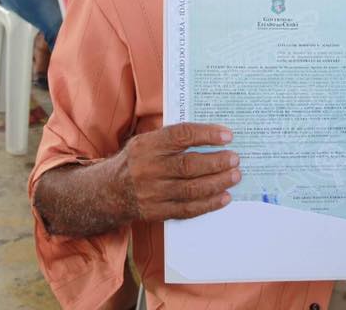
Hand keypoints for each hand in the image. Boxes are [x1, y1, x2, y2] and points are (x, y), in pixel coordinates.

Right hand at [116, 122, 238, 222]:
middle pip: (189, 165)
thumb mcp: (146, 141)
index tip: (227, 136)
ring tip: (235, 176)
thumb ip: (172, 137)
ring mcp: (152, 193)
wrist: (109, 191)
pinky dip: (209, 204)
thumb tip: (211, 133)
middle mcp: (149, 169)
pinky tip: (224, 197)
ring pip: (191, 189)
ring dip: (218, 182)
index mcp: (147, 146)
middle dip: (216, 162)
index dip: (206, 134)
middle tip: (235, 158)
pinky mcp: (157, 212)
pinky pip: (187, 209)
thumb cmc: (136, 161)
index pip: (181, 136)